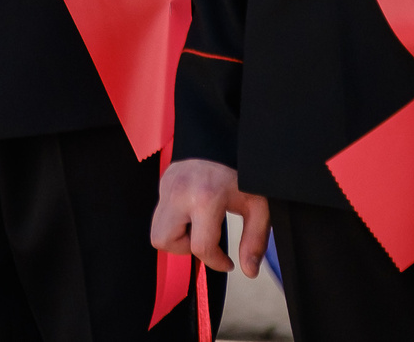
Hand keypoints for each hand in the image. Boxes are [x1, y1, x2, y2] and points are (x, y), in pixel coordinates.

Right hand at [151, 158, 268, 276]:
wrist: (222, 143)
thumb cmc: (241, 176)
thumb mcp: (257, 208)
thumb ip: (255, 241)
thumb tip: (249, 271)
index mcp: (205, 199)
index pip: (200, 247)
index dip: (216, 262)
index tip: (227, 262)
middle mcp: (179, 194)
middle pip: (164, 241)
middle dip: (186, 248)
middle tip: (206, 239)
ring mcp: (167, 187)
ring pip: (156, 232)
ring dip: (177, 238)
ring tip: (199, 227)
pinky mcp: (162, 184)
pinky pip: (160, 217)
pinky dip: (175, 224)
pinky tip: (193, 215)